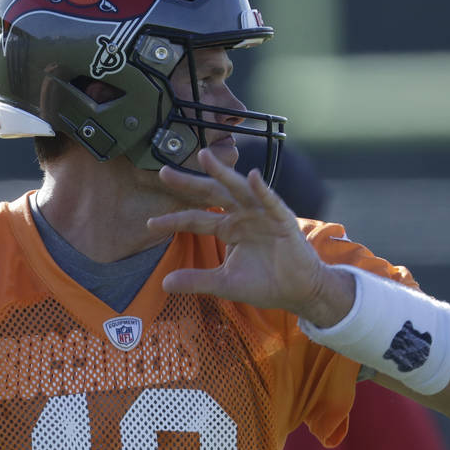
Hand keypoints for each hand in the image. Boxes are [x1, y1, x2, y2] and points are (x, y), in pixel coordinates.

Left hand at [146, 148, 353, 324]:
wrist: (299, 292)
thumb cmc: (265, 283)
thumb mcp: (224, 283)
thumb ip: (196, 280)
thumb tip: (164, 283)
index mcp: (228, 228)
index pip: (196, 219)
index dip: (174, 220)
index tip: (150, 223)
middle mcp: (242, 215)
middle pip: (211, 195)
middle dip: (189, 183)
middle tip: (164, 172)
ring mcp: (263, 214)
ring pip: (238, 190)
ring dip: (223, 173)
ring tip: (205, 157)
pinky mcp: (283, 220)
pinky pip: (271, 202)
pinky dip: (263, 190)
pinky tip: (252, 177)